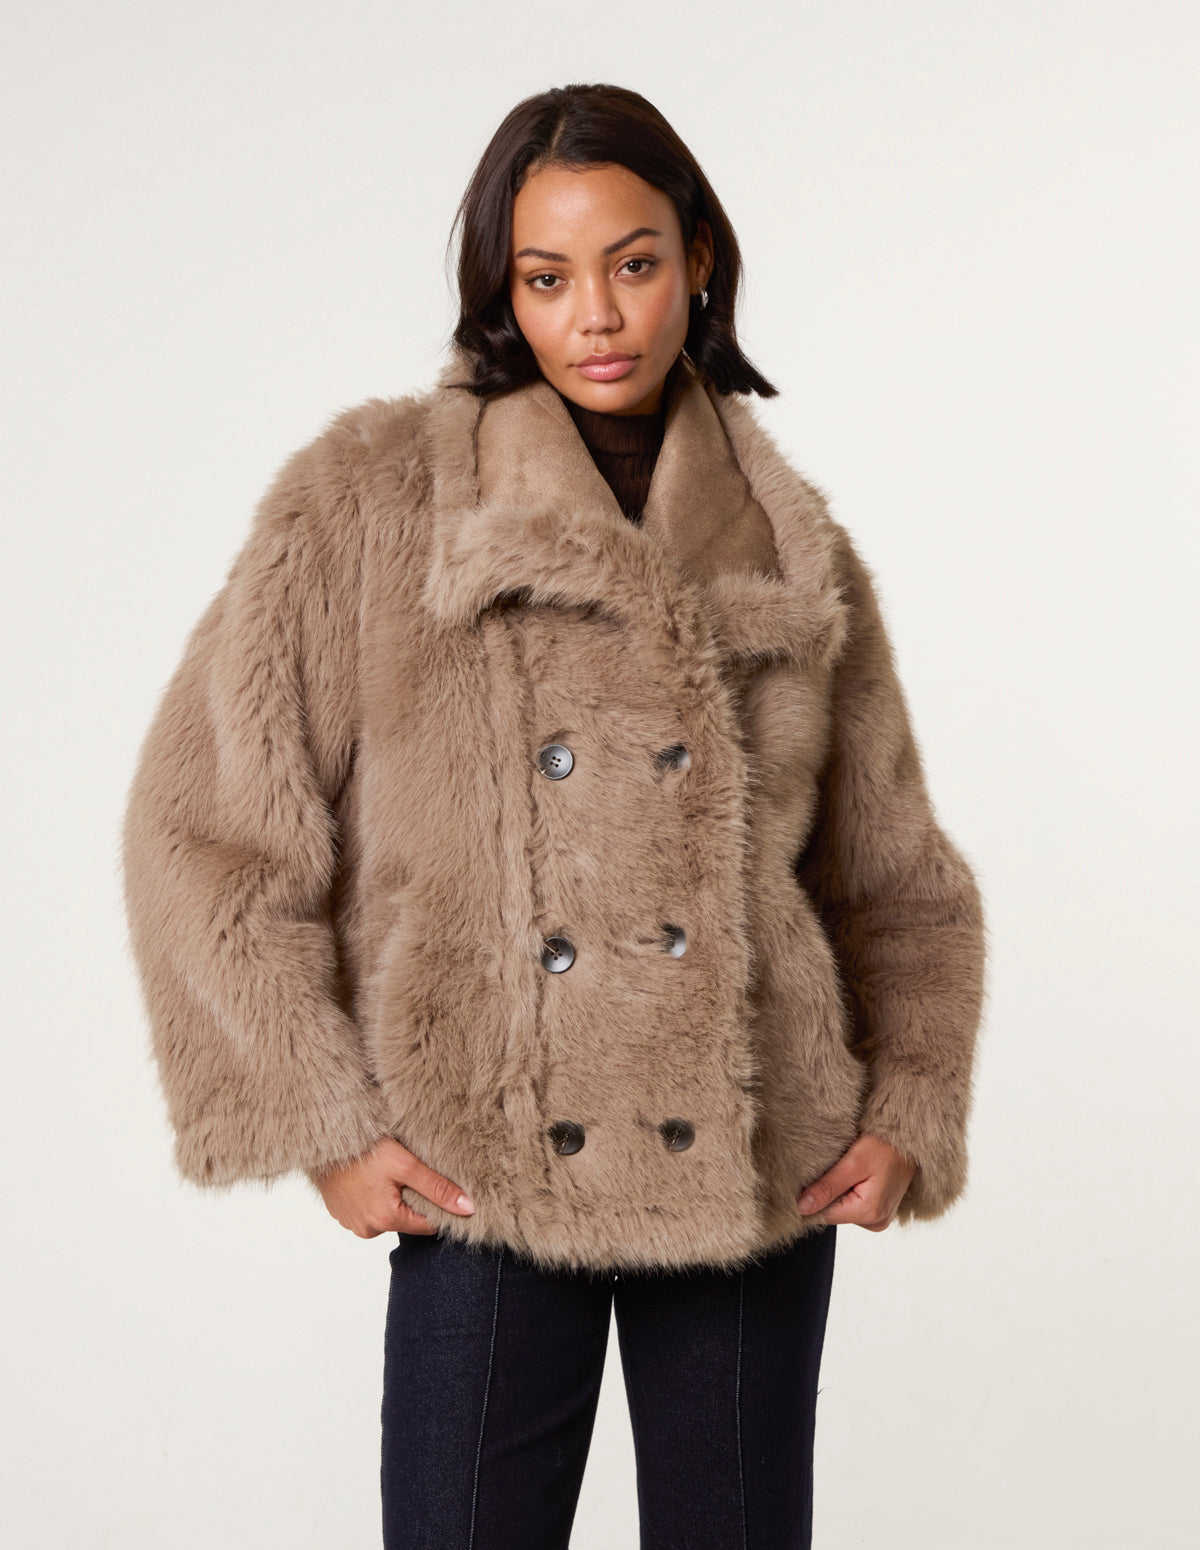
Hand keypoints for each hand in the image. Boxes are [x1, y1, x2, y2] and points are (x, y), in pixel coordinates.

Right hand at [311, 1137, 475, 1238]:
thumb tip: (469, 1208)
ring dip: (391, 1197)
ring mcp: (351, 1223)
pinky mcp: (340, 1213)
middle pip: (406, 1219)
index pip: (428, 1224)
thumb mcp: (406, 1164)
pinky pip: (367, 1209)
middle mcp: (367, 1229)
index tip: (436, 1184)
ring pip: (386, 1214)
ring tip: (386, 1171)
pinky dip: (372, 1195)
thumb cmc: (363, 1148)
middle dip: (412, 1198)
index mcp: (386, 1220)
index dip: (436, 1204)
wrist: (323, 1138)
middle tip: (407, 1171)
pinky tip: (370, 1175)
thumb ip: (438, 1188)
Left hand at [796, 1134, 916, 1231]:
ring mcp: (880, 1218)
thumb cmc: (885, 1146)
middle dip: (828, 1193)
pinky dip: (849, 1192)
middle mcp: (876, 1222)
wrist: (909, 1140)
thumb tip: (802, 1207)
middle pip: (834, 1213)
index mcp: (869, 1213)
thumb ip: (828, 1187)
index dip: (812, 1198)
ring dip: (839, 1191)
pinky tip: (855, 1176)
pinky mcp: (880, 1211)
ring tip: (848, 1171)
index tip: (809, 1179)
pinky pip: (855, 1206)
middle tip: (835, 1169)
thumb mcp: (853, 1163)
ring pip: (843, 1209)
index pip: (825, 1216)